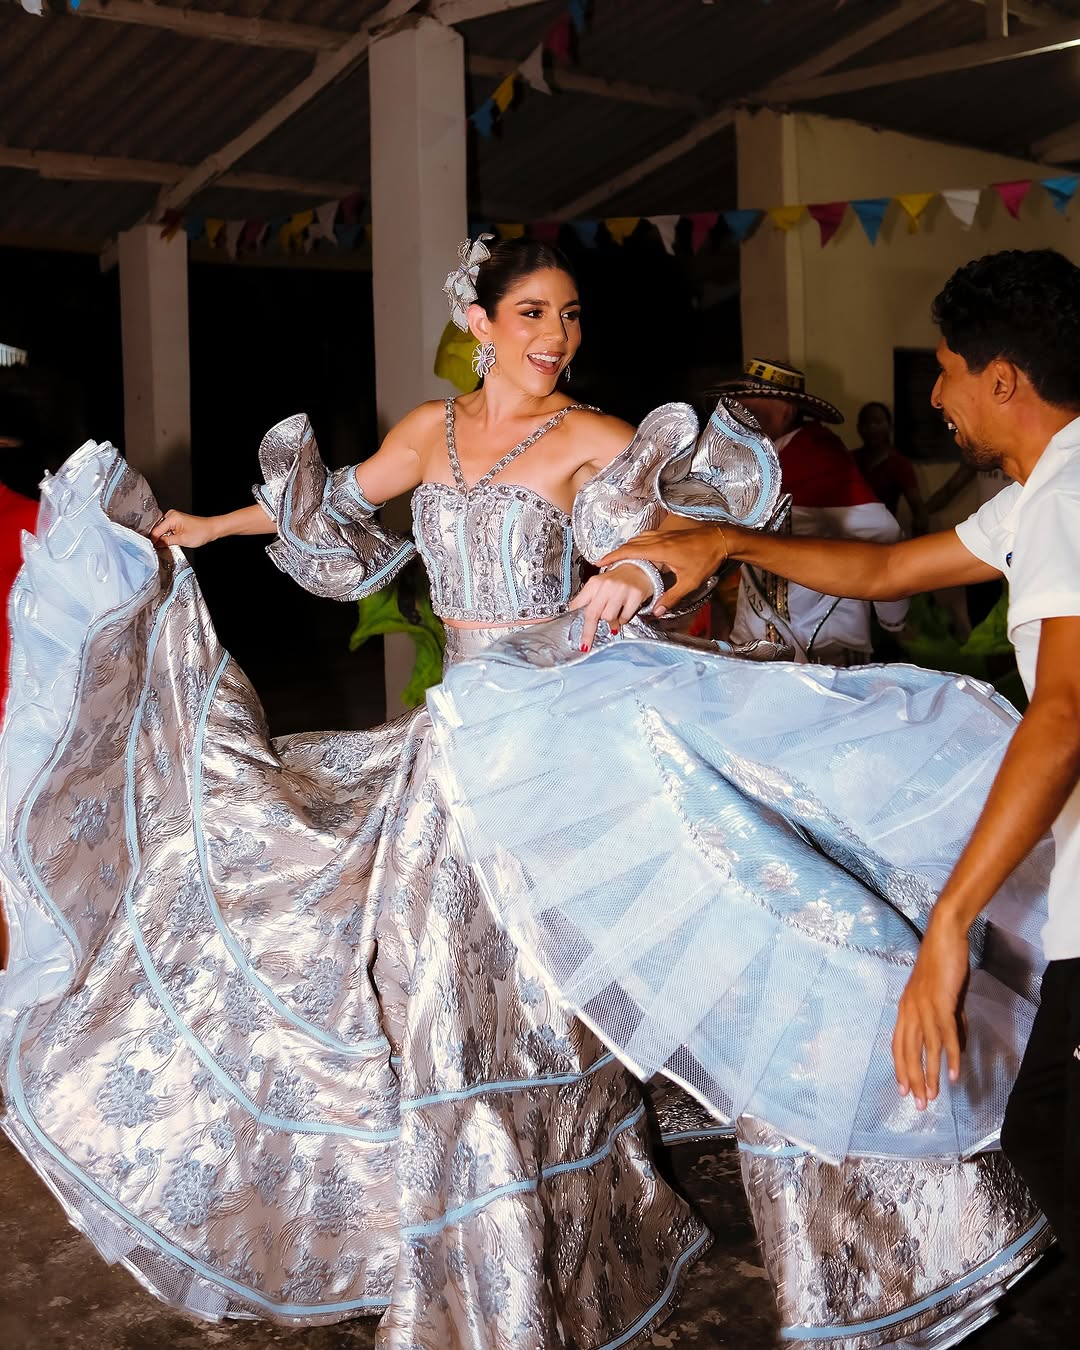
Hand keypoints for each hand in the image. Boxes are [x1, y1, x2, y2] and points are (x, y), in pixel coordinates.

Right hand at [149, 509, 218, 549]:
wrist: (211, 529)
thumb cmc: (201, 532)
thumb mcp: (182, 540)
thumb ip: (166, 542)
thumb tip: (156, 544)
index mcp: (171, 517)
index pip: (156, 531)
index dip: (153, 541)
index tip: (151, 548)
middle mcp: (171, 515)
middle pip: (158, 529)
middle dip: (157, 539)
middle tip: (157, 549)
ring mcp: (173, 518)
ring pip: (162, 530)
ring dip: (162, 538)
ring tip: (163, 547)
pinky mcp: (176, 522)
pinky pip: (167, 529)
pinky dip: (167, 536)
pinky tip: (167, 542)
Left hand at [568, 565, 653, 650]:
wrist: (640, 568)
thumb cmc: (618, 579)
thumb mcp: (600, 585)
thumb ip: (589, 600)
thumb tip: (579, 617)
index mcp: (594, 583)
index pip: (579, 603)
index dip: (574, 618)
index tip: (573, 631)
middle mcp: (606, 585)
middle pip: (592, 613)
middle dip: (588, 632)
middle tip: (586, 644)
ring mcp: (621, 589)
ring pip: (608, 617)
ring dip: (611, 623)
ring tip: (614, 617)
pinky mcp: (635, 595)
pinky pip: (624, 617)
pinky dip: (623, 620)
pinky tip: (624, 613)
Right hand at [600, 526, 727, 616]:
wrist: (721, 539)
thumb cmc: (706, 560)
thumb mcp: (689, 582)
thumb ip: (671, 597)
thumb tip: (655, 612)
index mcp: (660, 550)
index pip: (629, 552)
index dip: (612, 557)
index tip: (599, 562)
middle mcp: (658, 539)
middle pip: (630, 544)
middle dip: (615, 553)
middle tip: (603, 563)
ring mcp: (663, 534)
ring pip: (638, 539)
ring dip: (625, 547)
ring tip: (617, 558)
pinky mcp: (669, 533)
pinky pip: (646, 536)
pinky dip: (636, 543)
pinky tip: (638, 549)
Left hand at [892, 909, 970, 1109]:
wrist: (944, 937)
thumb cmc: (942, 965)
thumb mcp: (942, 997)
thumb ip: (948, 1022)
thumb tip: (955, 1047)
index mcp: (904, 1008)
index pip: (898, 1045)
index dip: (900, 1068)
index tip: (903, 1090)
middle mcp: (909, 1010)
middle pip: (907, 1052)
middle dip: (912, 1080)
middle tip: (917, 1104)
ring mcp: (924, 1007)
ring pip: (925, 1049)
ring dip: (929, 1075)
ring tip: (932, 1097)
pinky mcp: (941, 1003)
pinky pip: (944, 1036)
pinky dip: (949, 1057)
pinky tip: (953, 1074)